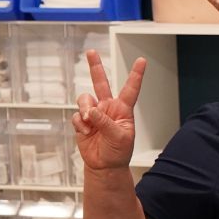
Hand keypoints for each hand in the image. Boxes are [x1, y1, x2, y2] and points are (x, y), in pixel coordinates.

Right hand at [71, 50, 144, 170]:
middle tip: (91, 52)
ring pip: (84, 99)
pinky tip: (86, 132)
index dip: (136, 75)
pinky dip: (79, 123)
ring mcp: (94, 114)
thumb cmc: (118, 152)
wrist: (105, 166)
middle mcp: (108, 108)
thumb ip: (105, 122)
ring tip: (88, 121)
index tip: (142, 61)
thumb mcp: (119, 137)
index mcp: (123, 110)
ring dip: (85, 108)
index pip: (130, 89)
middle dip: (95, 67)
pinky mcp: (82, 122)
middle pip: (101, 83)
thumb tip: (90, 110)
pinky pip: (76, 115)